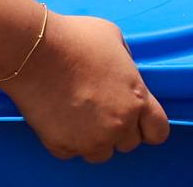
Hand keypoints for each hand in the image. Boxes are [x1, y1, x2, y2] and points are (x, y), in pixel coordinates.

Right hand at [0, 12, 168, 162]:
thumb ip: (127, 65)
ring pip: (100, 154)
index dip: (148, 126)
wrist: (34, 50)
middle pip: (128, 144)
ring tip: (77, 114)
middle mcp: (118, 125)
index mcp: (137, 99)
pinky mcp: (62, 146)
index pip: (158, 132)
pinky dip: (65, 139)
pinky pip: (70, 152)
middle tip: (98, 107)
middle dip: (118, 129)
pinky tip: (58, 116)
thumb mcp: (114, 39)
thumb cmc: (74, 38)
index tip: (137, 120)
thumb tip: (124, 75)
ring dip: (93, 139)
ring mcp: (90, 139)